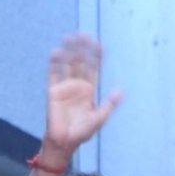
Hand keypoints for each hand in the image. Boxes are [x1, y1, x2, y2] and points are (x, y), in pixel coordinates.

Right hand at [44, 34, 121, 161]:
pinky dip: (54, 63)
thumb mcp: (99, 118)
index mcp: (89, 90)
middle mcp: (77, 85)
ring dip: (69, 52)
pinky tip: (56, 52)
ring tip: (69, 37)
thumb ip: (109, 104)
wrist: (65, 141)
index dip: (96, 57)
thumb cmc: (83, 132)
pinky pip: (53, 74)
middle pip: (80, 63)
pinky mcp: (53, 91)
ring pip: (67, 64)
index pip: (94, 69)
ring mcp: (65, 87)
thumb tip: (121, 91)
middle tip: (83, 34)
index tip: (99, 44)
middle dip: (82, 49)